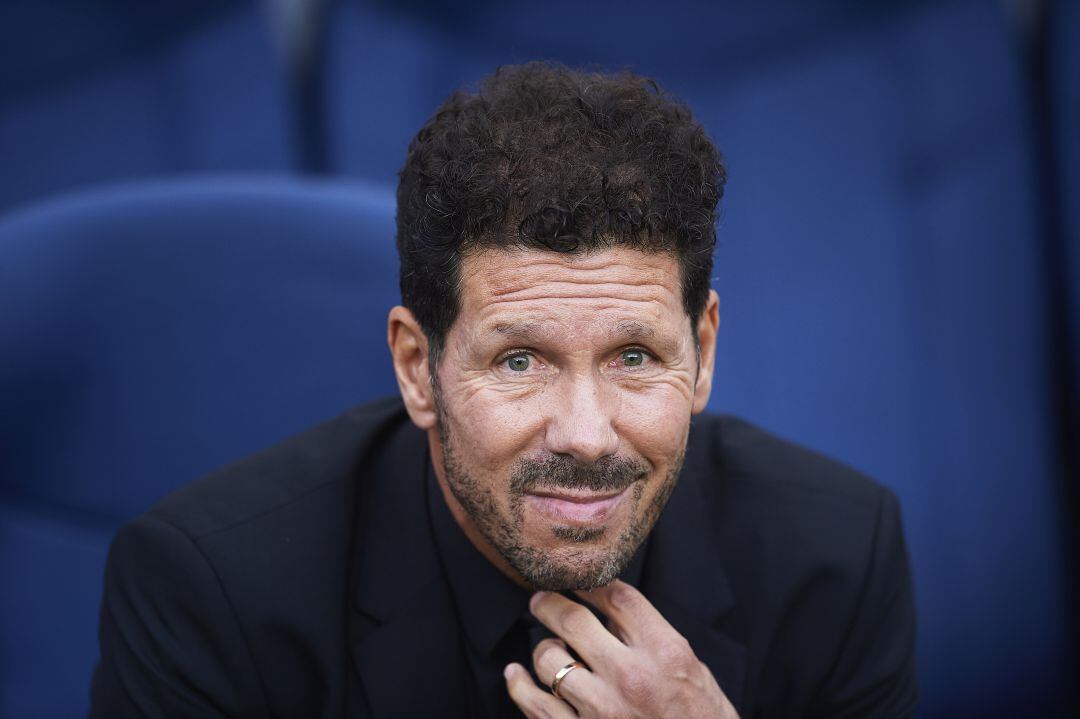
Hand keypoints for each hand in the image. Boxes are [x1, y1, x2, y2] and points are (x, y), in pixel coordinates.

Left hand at [504, 580, 738, 717]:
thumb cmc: (700, 717)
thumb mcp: (690, 667)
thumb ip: (649, 636)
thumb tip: (606, 610)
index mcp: (664, 652)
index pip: (618, 598)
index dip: (591, 583)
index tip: (578, 580)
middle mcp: (631, 677)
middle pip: (573, 621)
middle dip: (549, 603)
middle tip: (540, 598)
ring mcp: (603, 710)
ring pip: (549, 661)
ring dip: (543, 648)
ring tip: (550, 648)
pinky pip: (537, 705)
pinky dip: (520, 687)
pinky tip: (516, 675)